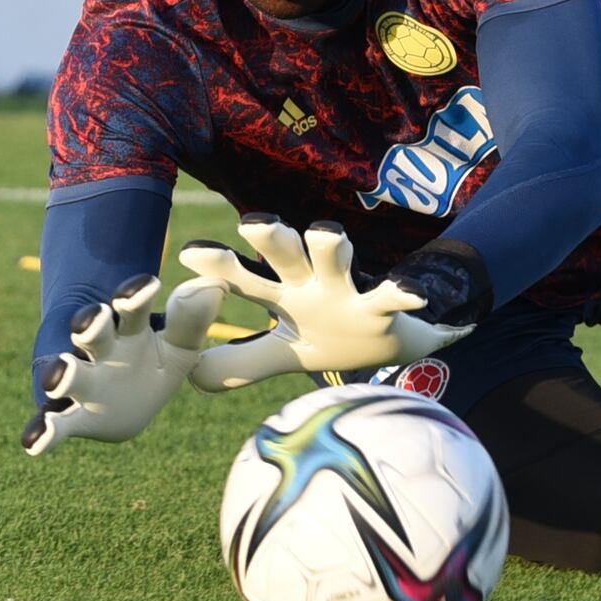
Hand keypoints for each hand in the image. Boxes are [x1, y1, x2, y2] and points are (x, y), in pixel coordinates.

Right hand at [22, 270, 247, 452]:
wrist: (125, 400)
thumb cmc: (151, 364)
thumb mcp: (178, 346)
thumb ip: (191, 322)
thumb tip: (212, 288)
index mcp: (128, 328)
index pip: (133, 307)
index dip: (137, 295)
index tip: (149, 285)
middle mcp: (100, 351)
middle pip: (93, 332)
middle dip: (91, 325)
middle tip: (93, 320)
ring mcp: (83, 383)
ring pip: (69, 375)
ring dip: (61, 374)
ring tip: (59, 376)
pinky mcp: (74, 417)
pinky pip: (57, 424)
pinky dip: (43, 432)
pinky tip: (33, 444)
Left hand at [170, 216, 467, 379]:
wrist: (392, 340)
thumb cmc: (331, 335)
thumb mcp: (284, 353)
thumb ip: (241, 362)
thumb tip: (192, 376)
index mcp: (283, 295)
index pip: (243, 278)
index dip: (218, 266)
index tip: (189, 253)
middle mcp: (310, 284)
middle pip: (286, 255)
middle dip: (270, 237)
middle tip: (252, 224)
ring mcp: (347, 292)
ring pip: (336, 261)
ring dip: (331, 246)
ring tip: (325, 234)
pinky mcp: (383, 309)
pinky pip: (391, 299)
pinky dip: (402, 294)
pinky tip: (410, 293)